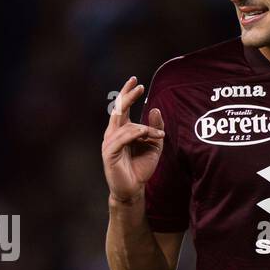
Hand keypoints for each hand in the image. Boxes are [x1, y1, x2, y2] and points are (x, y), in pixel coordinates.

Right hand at [102, 75, 164, 203]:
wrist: (133, 189)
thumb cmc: (141, 168)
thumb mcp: (153, 144)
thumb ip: (154, 127)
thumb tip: (155, 108)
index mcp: (121, 130)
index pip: (122, 107)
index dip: (127, 93)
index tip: (135, 80)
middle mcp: (113, 134)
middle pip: (118, 110)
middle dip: (127, 96)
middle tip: (138, 85)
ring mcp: (109, 143)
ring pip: (127, 126)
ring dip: (145, 128)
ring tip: (159, 135)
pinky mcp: (109, 153)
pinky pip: (123, 138)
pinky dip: (136, 134)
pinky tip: (147, 134)